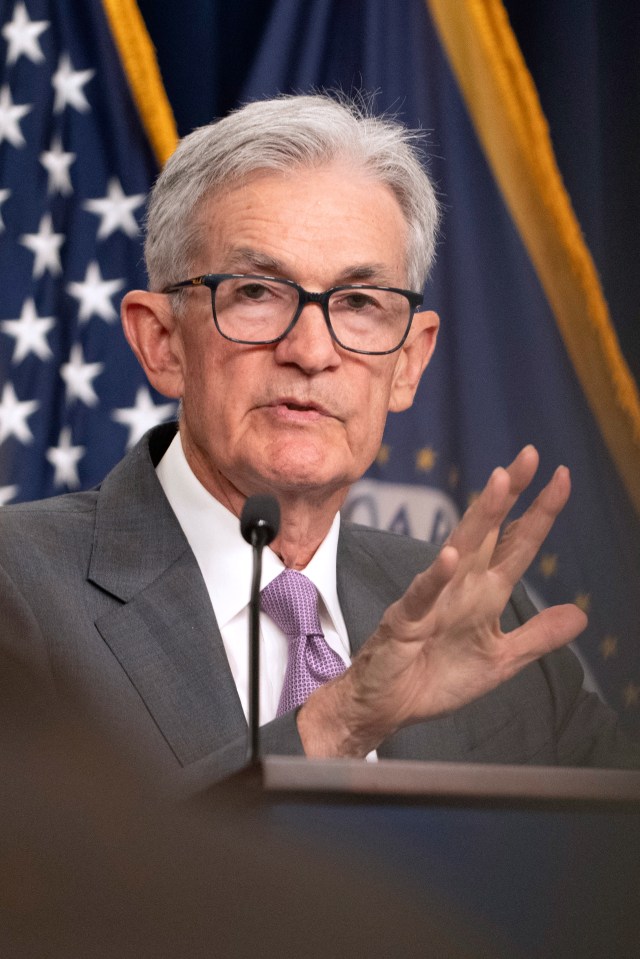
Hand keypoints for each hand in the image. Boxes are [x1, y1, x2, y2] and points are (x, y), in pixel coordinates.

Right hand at [297, 446, 586, 756]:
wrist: (388, 707)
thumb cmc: (436, 678)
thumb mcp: (500, 660)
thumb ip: (537, 636)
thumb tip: (581, 614)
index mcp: (485, 594)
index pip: (516, 544)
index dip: (539, 513)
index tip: (562, 477)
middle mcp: (462, 586)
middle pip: (490, 531)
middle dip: (510, 494)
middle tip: (530, 455)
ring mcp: (434, 598)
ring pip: (460, 549)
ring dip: (481, 517)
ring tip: (500, 484)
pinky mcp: (407, 620)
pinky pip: (423, 595)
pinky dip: (436, 577)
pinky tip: (452, 557)